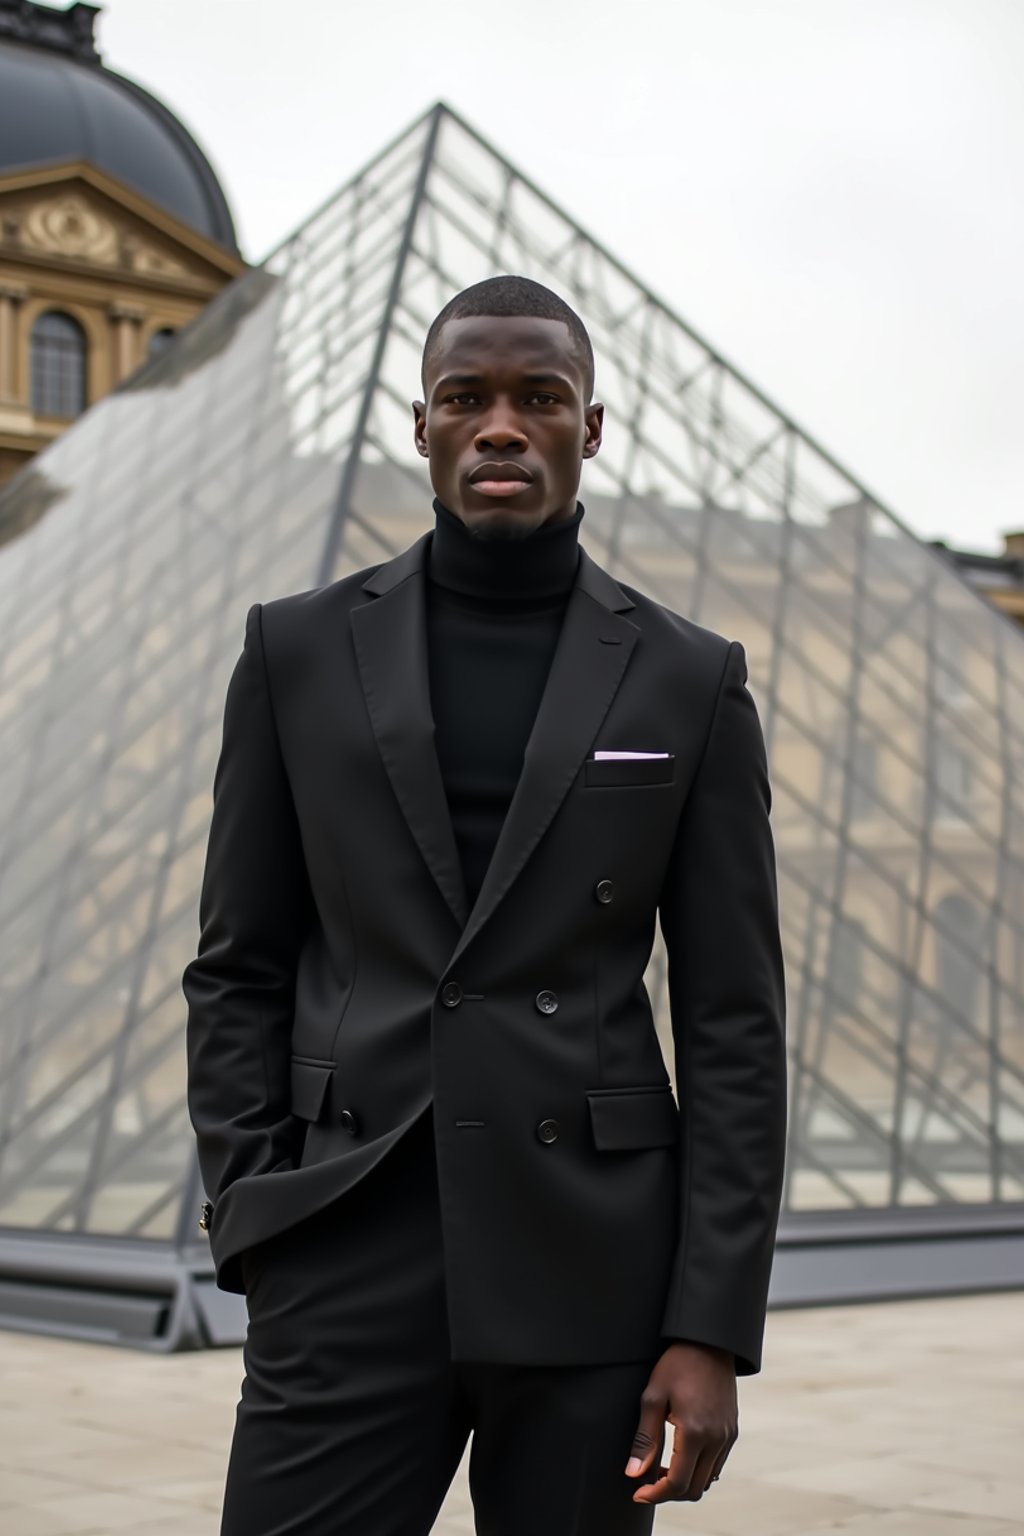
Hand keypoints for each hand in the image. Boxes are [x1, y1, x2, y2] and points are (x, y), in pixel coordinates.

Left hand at [625, 1340, 736, 1503]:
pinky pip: (717, 1465)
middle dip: (669, 1493)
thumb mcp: (653, 1396)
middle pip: (695, 1489)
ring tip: (661, 1468)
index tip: (638, 1493)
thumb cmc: (677, 1364)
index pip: (677, 1483)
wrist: (709, 1341)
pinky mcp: (732, 1431)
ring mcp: (727, 1436)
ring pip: (707, 1480)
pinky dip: (699, 1470)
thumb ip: (645, 1439)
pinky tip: (681, 1456)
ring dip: (685, 1482)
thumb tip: (634, 1474)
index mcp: (695, 1432)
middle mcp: (716, 1439)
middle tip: (647, 1482)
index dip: (656, 1495)